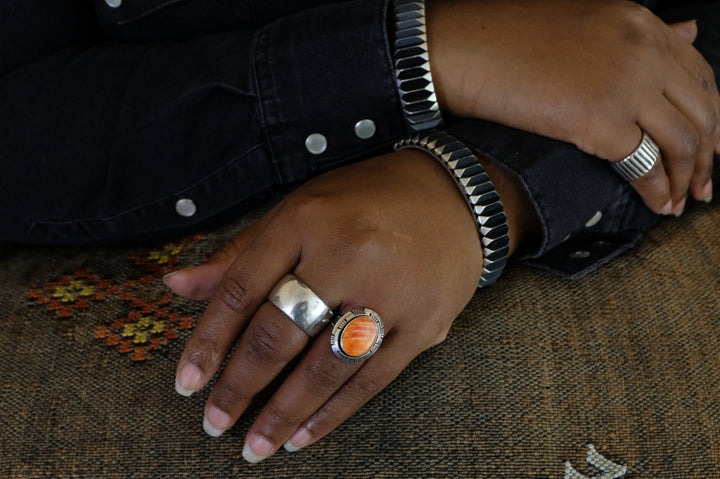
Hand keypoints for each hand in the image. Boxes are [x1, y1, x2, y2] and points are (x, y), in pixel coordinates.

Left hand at [165, 150, 534, 461]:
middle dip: (241, 385)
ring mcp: (392, 292)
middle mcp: (349, 254)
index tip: (187, 383)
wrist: (457, 197)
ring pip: (326, 366)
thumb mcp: (301, 208)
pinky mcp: (426, 323)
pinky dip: (335, 412)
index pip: (243, 288)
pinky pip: (373, 378)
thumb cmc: (367, 200)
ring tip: (255, 447)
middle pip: (281, 332)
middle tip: (213, 423)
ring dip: (285, 412)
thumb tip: (176, 286)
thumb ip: (241, 252)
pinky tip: (304, 434)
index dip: (209, 340)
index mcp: (308, 219)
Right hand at [428, 0, 719, 214]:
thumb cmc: (509, 38)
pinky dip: (657, 191)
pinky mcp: (598, 122)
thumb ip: (638, 37)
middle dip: (708, 155)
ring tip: (681, 202)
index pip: (700, 75)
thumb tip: (688, 31)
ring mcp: (625, 86)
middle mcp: (643, 52)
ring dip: (687, 179)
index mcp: (640, 25)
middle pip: (701, 112)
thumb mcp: (586, 22)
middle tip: (704, 186)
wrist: (464, 48)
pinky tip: (657, 205)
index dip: (710, 117)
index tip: (708, 144)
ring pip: (682, 142)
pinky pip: (645, 166)